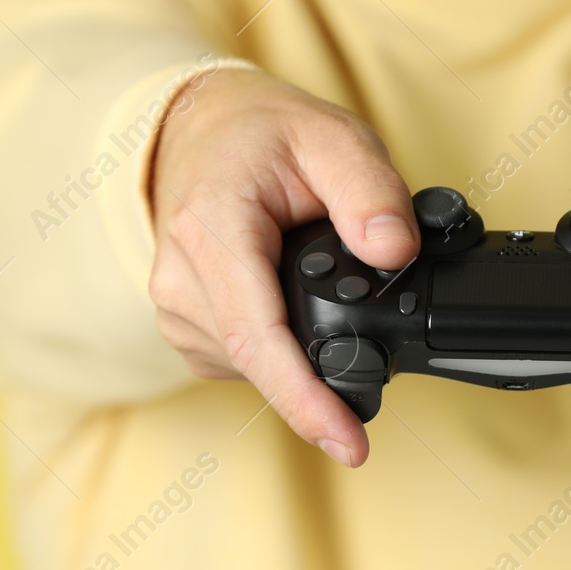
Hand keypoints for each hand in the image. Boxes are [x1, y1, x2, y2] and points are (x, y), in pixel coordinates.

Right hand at [147, 67, 418, 467]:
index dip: (306, 400)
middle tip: (375, 335)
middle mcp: (180, 279)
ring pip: (253, 366)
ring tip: (325, 292)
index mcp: (211, 230)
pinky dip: (281, 345)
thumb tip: (394, 250)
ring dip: (301, 353)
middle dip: (324, 370)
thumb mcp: (332, 137)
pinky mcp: (186, 324)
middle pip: (262, 361)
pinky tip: (294, 305)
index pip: (259, 338)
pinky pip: (242, 359)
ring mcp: (176, 307)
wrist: (202, 126)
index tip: (350, 443)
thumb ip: (370, 191)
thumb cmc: (263, 132)